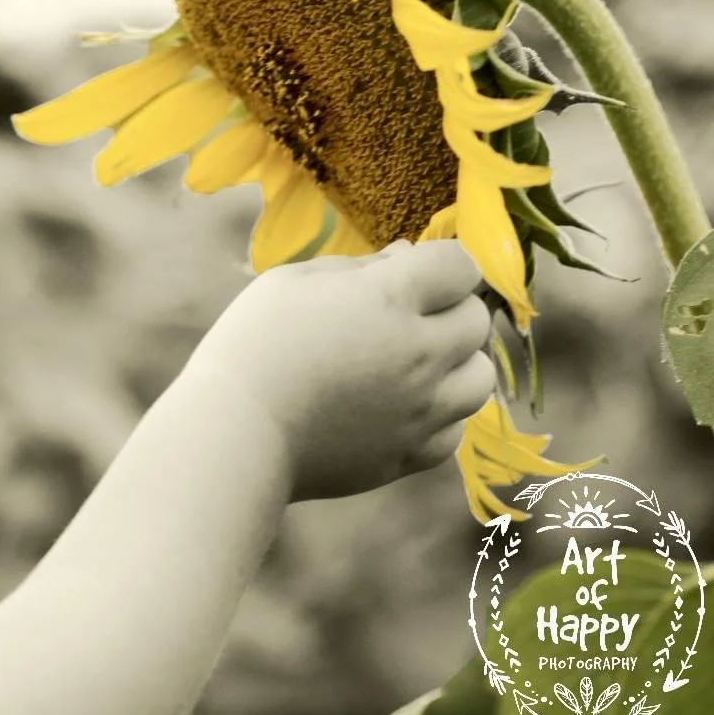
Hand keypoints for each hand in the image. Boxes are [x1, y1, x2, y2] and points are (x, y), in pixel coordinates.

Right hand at [192, 239, 494, 501]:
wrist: (234, 432)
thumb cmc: (252, 345)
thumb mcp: (292, 282)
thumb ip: (356, 268)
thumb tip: (404, 260)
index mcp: (389, 300)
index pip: (459, 265)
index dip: (439, 263)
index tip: (410, 273)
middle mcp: (419, 354)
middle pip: (475, 319)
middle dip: (446, 309)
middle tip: (402, 317)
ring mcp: (420, 410)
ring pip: (480, 377)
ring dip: (455, 363)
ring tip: (412, 364)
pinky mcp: (410, 454)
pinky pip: (454, 428)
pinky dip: (438, 413)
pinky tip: (400, 405)